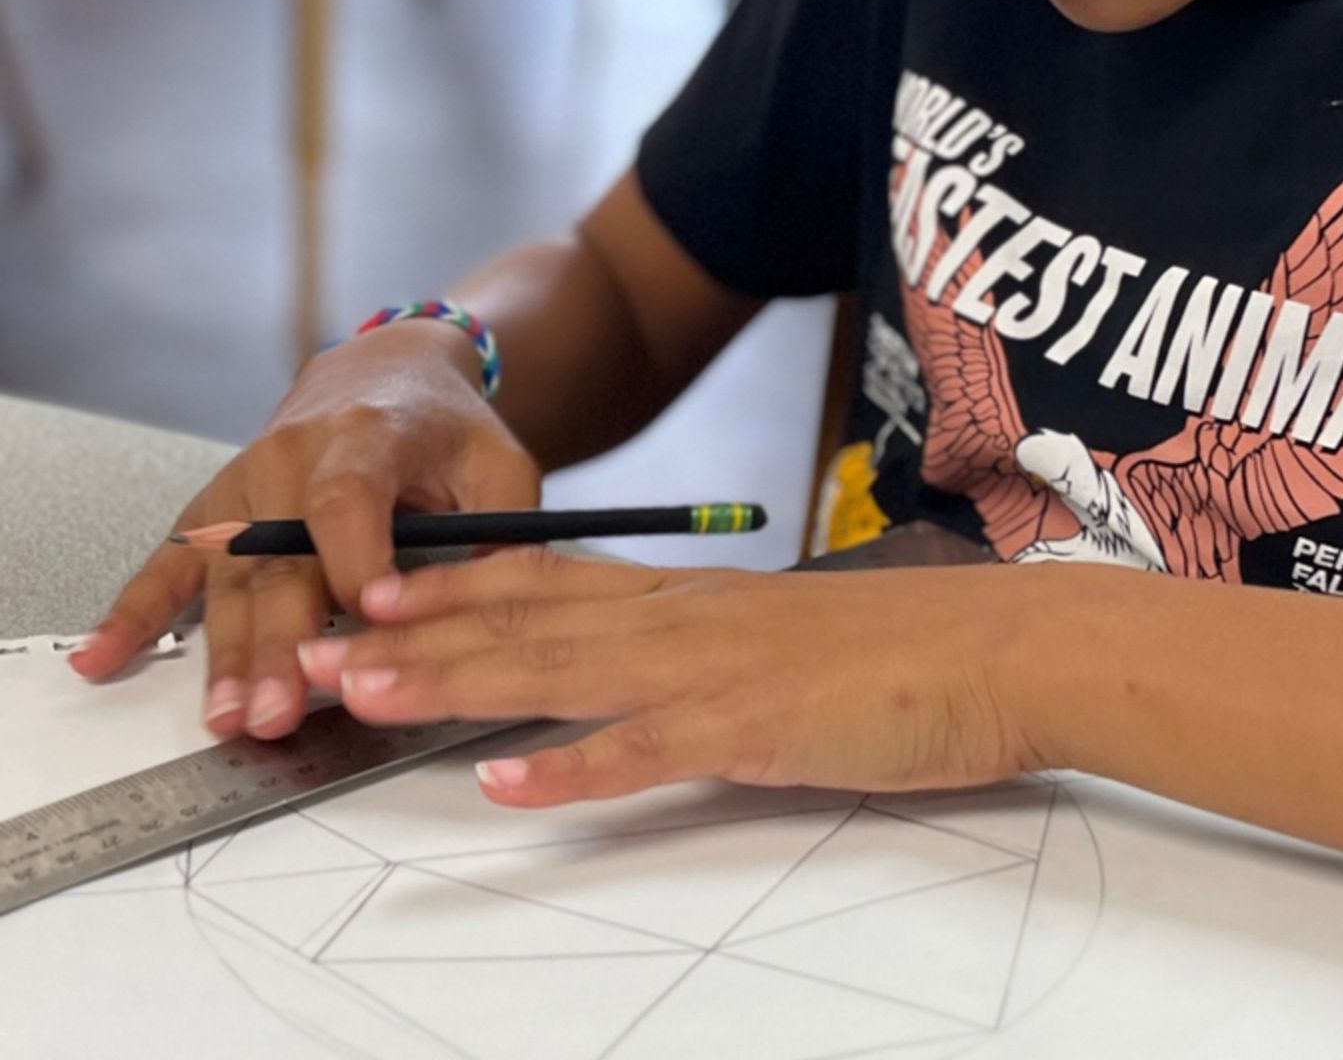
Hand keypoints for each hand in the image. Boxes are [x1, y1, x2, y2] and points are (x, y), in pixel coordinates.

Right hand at [70, 323, 538, 741]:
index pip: (346, 503)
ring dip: (225, 654)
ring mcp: (245, 486)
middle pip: (278, 558)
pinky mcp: (219, 511)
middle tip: (281, 711)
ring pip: (229, 579)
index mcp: (364, 438)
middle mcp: (292, 457)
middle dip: (279, 641)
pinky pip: (170, 564)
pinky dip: (135, 613)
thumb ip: (501, 531)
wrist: (387, 372)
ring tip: (229, 717)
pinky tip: (103, 657)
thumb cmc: (445, 429)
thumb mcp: (497, 463)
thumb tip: (496, 606)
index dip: (355, 564)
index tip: (369, 621)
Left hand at [295, 548, 1071, 806]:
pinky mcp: (755, 729)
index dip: (455, 587)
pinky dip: (569, 769)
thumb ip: (709, 646)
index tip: (374, 591)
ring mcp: (715, 672)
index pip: (550, 580)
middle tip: (321, 646)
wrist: (1000, 648)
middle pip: (527, 622)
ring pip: (560, 673)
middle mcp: (685, 620)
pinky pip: (646, 751)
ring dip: (455, 687)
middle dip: (417, 637)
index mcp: (691, 598)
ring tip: (365, 696)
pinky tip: (503, 784)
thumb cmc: (900, 648)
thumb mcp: (786, 634)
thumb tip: (644, 673)